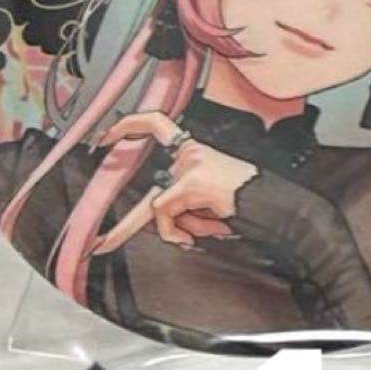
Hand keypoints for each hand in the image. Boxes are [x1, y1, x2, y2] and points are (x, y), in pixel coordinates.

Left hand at [95, 111, 257, 251]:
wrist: (269, 203)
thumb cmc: (243, 201)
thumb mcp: (205, 199)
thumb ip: (179, 205)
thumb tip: (159, 224)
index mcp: (193, 151)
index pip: (158, 124)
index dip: (131, 124)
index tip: (107, 134)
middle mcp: (189, 152)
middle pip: (152, 189)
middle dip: (127, 227)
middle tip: (101, 245)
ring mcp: (189, 164)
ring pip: (159, 207)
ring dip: (177, 230)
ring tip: (201, 234)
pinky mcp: (190, 181)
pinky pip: (163, 211)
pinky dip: (173, 231)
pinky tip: (190, 238)